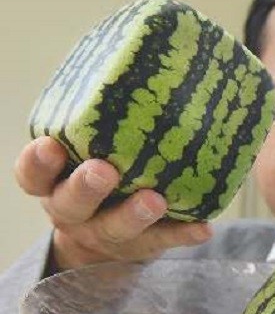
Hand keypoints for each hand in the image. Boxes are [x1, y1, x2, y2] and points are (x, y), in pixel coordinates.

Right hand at [14, 137, 211, 271]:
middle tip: (104, 171)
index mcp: (53, 184)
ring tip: (155, 200)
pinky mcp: (143, 246)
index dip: (38, 163)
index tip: (51, 145)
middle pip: (71, 204)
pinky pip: (164, 241)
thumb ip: (98, 127)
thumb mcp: (85, 154)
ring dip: (135, 214)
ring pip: (116, 228)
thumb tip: (142, 66)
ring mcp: (107, 233)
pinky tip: (202, 227)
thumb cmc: (97, 179)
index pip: (33, 175)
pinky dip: (183, 233)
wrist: (103, 243)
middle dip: (87, 188)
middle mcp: (73, 212)